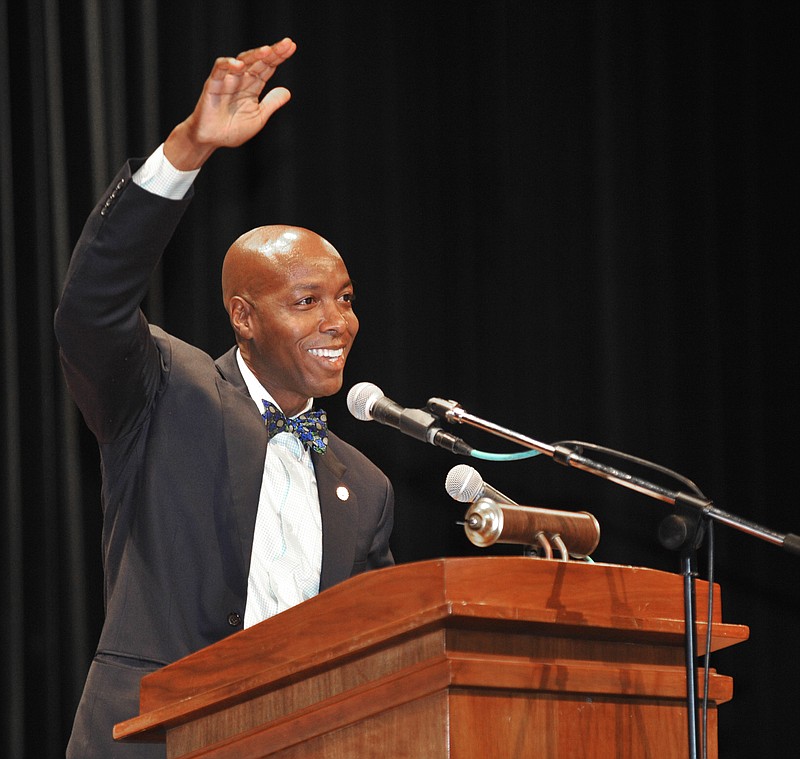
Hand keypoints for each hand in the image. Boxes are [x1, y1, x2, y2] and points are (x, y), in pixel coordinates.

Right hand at [164, 38, 296, 169]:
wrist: (211, 140)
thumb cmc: (232, 130)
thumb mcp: (258, 118)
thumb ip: (271, 104)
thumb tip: (287, 91)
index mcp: (252, 86)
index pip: (267, 67)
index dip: (278, 57)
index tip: (291, 46)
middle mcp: (241, 80)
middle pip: (258, 61)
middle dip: (272, 52)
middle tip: (287, 43)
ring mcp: (227, 81)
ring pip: (241, 61)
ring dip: (254, 55)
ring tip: (268, 51)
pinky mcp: (213, 85)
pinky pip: (219, 70)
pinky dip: (228, 65)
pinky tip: (240, 65)